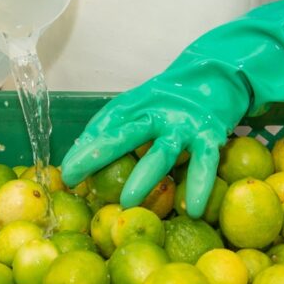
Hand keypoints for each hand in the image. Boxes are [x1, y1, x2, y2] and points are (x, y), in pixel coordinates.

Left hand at [61, 58, 250, 217]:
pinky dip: (198, 186)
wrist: (216, 74)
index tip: (67, 173)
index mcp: (135, 105)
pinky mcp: (210, 134)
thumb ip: (116, 127)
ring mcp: (183, 124)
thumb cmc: (171, 100)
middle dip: (95, 156)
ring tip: (127, 201)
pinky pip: (204, 163)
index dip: (83, 149)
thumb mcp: (141, 106)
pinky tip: (191, 209)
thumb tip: (79, 156)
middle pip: (122, 135)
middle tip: (74, 178)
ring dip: (143, 178)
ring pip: (161, 153)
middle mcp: (156, 112)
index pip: (103, 126)